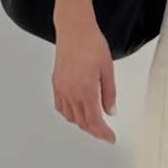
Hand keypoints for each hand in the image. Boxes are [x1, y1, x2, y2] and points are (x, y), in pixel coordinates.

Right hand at [52, 19, 117, 143]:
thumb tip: (111, 112)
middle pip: (82, 121)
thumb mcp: (108, 68)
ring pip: (70, 116)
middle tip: (105, 133)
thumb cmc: (92, 43)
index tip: (110, 138)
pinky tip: (76, 111)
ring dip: (82, 123)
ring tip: (93, 123)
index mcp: (86, 90)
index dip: (103, 133)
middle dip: (94, 130)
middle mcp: (71, 92)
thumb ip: (109, 92)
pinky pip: (61, 106)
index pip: (94, 121)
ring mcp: (61, 88)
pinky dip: (69, 114)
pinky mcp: (56, 82)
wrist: (74, 29)